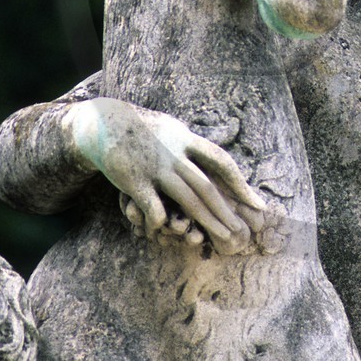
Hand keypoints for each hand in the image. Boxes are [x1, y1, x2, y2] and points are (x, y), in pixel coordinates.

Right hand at [63, 98, 265, 253]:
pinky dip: (162, 221)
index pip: (221, 162)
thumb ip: (193, 145)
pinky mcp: (135, 180)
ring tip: (223, 237)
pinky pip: (154, 207)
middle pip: (207, 186)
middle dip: (226, 211)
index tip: (256, 203)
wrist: (103, 122)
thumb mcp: (173, 129)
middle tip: (242, 232)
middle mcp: (174, 153)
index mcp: (186, 139)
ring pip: (187, 198)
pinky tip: (166, 230)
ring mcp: (155, 167)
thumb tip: (216, 160)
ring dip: (208, 220)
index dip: (240, 184)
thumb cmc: (142, 129)